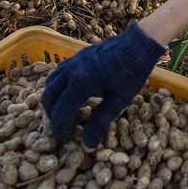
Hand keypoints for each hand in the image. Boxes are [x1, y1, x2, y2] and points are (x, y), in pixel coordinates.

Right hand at [41, 23, 165, 147]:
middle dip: (51, 114)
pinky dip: (57, 85)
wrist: (138, 44)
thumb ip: (100, 121)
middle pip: (49, 96)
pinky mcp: (77, 55)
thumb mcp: (119, 100)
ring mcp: (73, 61)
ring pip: (50, 82)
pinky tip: (69, 91)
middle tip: (62, 126)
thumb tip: (87, 144)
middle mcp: (71, 71)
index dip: (59, 127)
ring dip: (53, 98)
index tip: (63, 139)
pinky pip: (58, 72)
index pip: (60, 111)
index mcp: (80, 83)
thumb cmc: (132, 72)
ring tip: (64, 110)